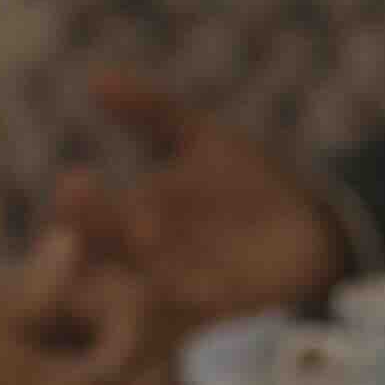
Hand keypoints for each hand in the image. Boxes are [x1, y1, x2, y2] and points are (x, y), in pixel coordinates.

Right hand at [46, 68, 344, 328]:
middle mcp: (145, 258)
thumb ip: (151, 110)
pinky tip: (187, 284)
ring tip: (140, 235)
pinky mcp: (223, 307)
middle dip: (98, 228)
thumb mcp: (200, 138)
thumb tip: (97, 78)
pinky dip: (192, 296)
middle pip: (110, 248)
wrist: (311, 228)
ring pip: (147, 279)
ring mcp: (182, 285)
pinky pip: (200, 307)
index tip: (73, 182)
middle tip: (83, 204)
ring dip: (142, 262)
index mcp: (129, 216)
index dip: (77, 204)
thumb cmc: (245, 183)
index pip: (87, 215)